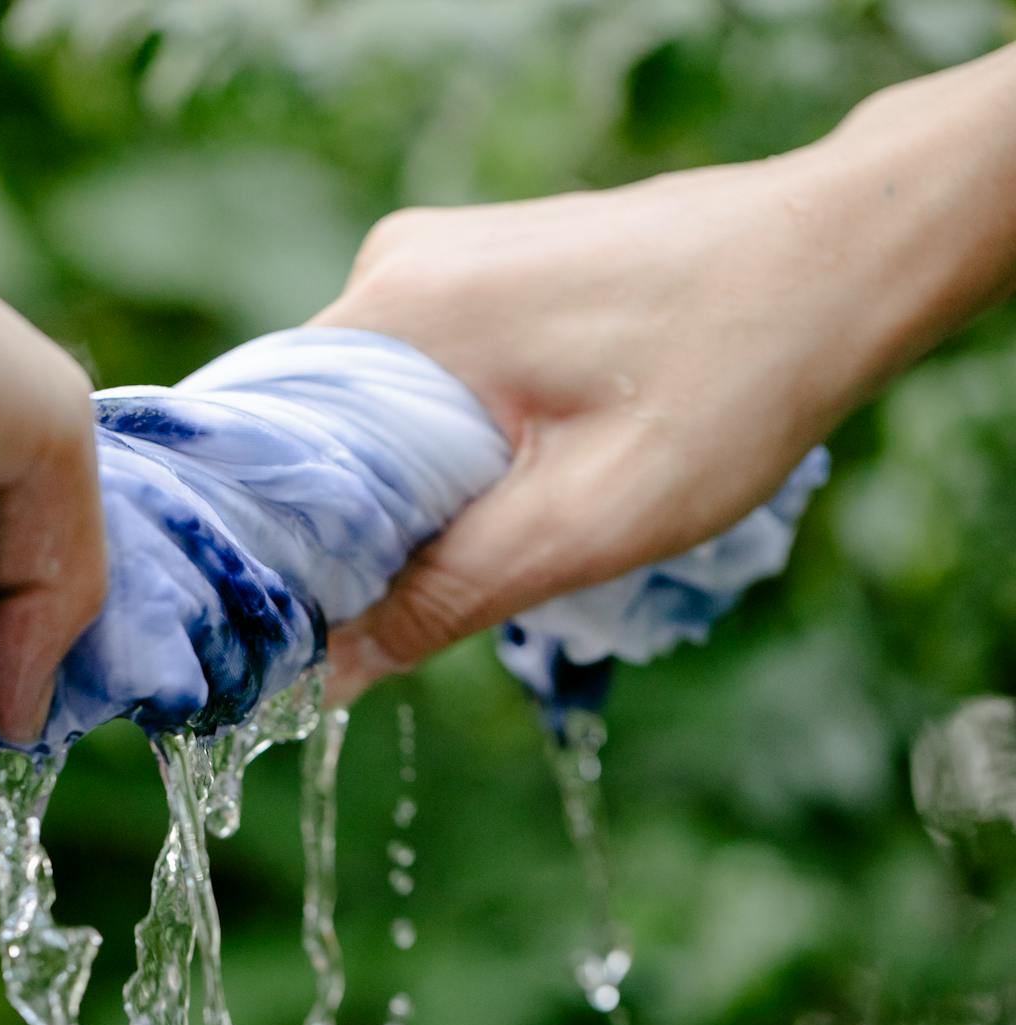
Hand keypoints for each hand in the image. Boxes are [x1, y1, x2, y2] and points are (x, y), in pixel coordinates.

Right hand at [314, 46, 1015, 703]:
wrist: (847, 255)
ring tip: (493, 526)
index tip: (307, 619)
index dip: (282, 543)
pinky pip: (420, 371)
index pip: (270, 443)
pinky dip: (445, 437)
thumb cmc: (735, 380)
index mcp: (399, 307)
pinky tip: (517, 470)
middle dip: (356, 518)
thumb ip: (446, 597)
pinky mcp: (485, 265)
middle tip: (418, 594)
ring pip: (371, 405)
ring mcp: (442, 255)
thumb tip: (330, 676)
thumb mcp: (587, 521)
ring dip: (410, 481)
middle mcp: (397, 263)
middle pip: (317, 426)